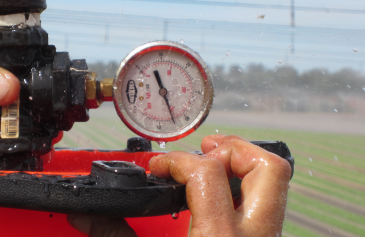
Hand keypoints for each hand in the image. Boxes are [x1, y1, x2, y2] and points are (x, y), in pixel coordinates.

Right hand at [67, 135, 290, 236]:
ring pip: (276, 190)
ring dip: (246, 169)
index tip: (157, 169)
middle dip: (237, 149)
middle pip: (269, 170)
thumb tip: (88, 217)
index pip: (207, 174)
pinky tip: (219, 205)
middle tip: (207, 148)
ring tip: (214, 168)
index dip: (175, 160)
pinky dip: (245, 197)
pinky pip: (266, 214)